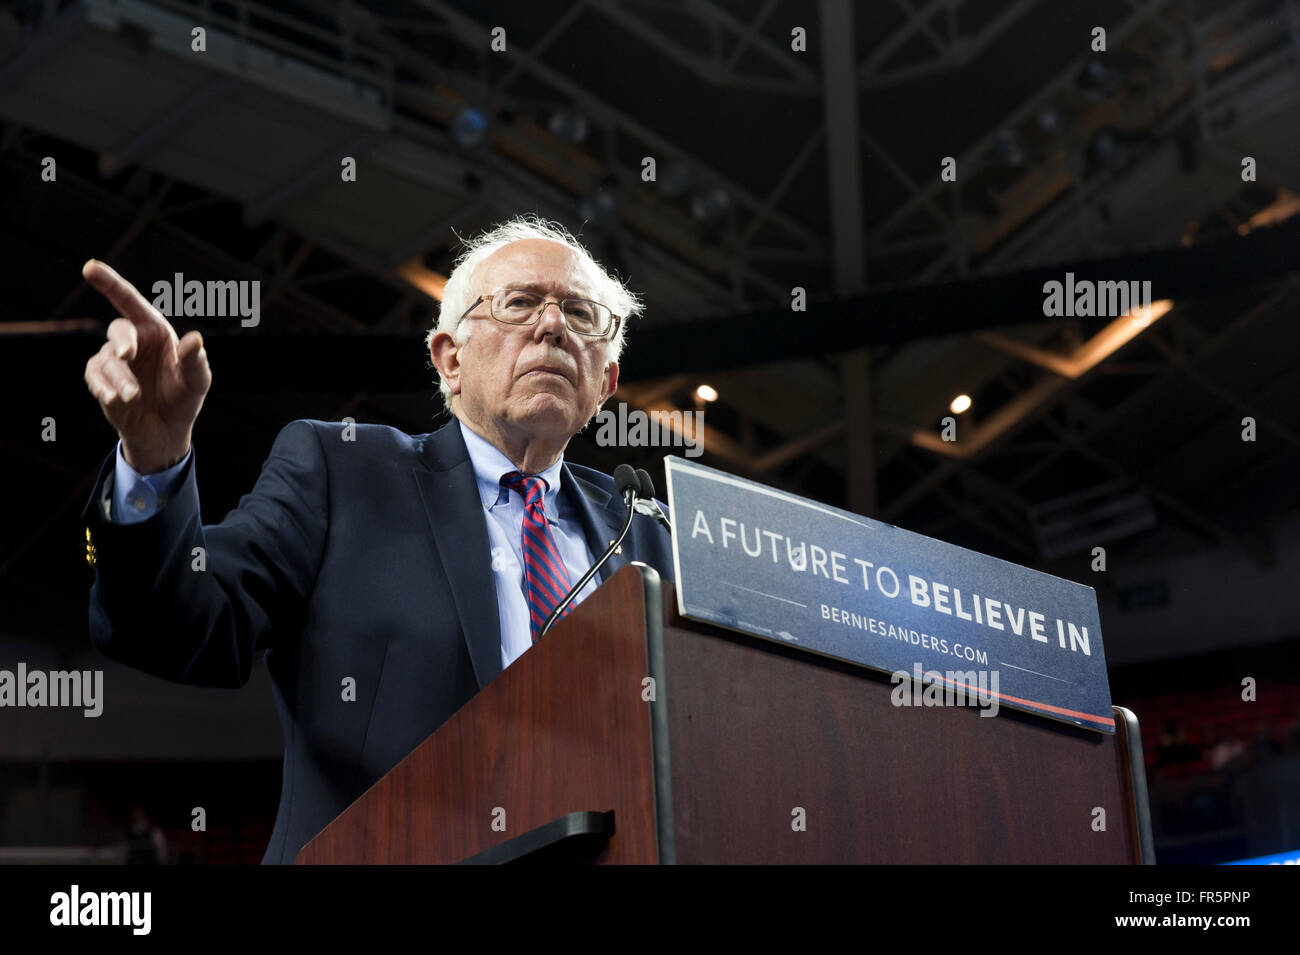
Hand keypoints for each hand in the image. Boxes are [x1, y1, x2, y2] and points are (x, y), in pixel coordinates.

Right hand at [81, 260, 211, 473]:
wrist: (166, 430)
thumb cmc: (184, 398)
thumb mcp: (197, 381)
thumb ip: (195, 361)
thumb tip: (195, 339)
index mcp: (154, 331)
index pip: (130, 301)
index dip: (109, 283)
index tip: (90, 267)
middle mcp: (132, 341)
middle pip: (118, 330)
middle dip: (122, 341)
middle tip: (127, 355)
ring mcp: (113, 360)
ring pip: (108, 361)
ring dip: (121, 379)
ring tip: (134, 397)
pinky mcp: (100, 381)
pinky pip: (95, 378)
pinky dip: (104, 387)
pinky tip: (115, 399)